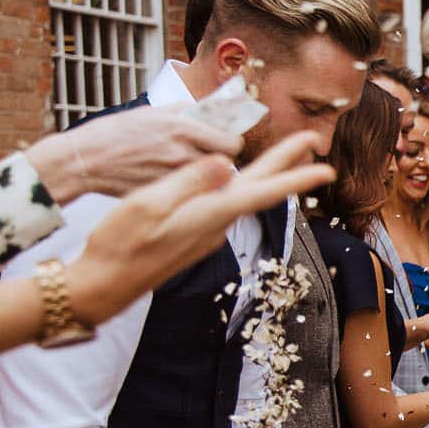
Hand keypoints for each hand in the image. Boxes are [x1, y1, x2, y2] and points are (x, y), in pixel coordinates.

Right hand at [25, 103, 242, 202]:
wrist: (84, 161)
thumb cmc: (115, 134)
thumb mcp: (153, 112)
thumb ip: (188, 111)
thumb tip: (215, 108)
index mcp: (182, 128)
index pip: (232, 142)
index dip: (230, 142)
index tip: (223, 141)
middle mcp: (182, 154)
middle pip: (228, 163)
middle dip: (223, 160)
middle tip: (211, 155)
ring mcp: (176, 178)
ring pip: (212, 181)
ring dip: (208, 175)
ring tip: (189, 168)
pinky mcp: (167, 195)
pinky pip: (192, 193)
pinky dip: (190, 188)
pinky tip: (175, 181)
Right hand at [68, 132, 333, 325]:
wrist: (102, 285)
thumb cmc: (118, 244)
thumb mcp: (149, 204)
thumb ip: (189, 182)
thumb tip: (226, 164)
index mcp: (209, 214)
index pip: (262, 191)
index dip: (296, 179)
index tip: (326, 169)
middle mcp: (217, 225)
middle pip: (260, 188)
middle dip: (289, 163)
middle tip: (315, 142)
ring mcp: (208, 234)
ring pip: (244, 195)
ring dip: (267, 173)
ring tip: (286, 154)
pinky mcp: (196, 237)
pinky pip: (224, 204)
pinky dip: (239, 186)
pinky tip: (238, 178)